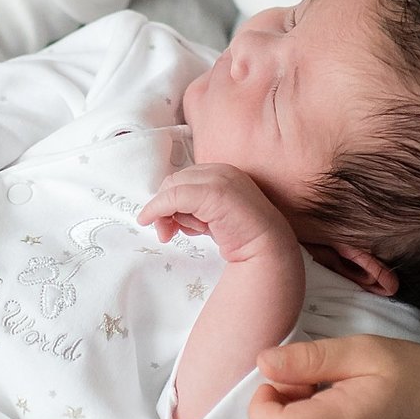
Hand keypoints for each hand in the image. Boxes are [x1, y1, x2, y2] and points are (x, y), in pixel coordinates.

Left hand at [137, 163, 297, 263]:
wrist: (269, 248)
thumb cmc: (243, 236)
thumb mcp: (213, 217)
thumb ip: (195, 208)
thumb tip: (164, 213)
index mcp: (222, 172)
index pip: (183, 179)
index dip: (169, 201)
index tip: (169, 226)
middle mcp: (220, 170)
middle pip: (174, 181)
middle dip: (163, 207)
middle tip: (165, 234)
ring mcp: (218, 178)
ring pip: (172, 188)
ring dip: (167, 213)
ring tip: (188, 233)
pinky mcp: (213, 192)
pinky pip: (173, 196)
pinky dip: (156, 209)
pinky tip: (149, 221)